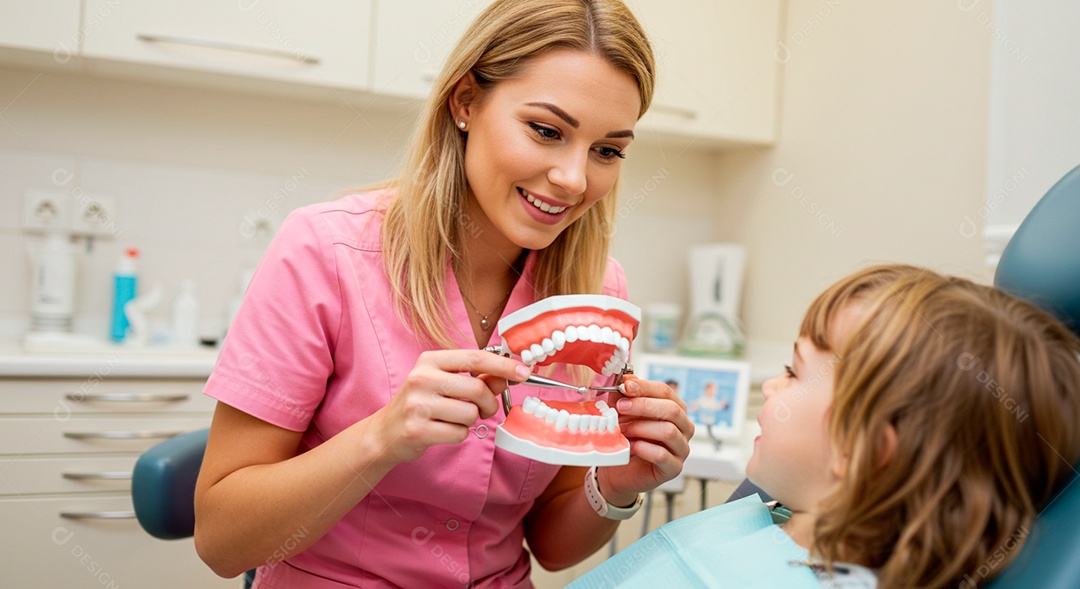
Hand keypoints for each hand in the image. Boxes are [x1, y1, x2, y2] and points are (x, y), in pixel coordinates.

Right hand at [369, 349, 530, 463]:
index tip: (524, 372)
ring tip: (455, 419)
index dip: (504, 365)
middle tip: (485, 409)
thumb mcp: (444, 383)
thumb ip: (476, 379)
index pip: (476, 357)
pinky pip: (459, 433)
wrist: (385, 432)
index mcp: (429, 361)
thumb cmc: (420, 403)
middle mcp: (422, 378)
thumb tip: (508, 377)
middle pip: (477, 388)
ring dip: (472, 421)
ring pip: (471, 413)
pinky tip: (443, 430)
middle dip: (489, 403)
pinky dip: (459, 434)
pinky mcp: (418, 430)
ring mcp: (418, 404)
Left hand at [599, 375, 693, 504]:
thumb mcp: (623, 413)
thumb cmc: (626, 438)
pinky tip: (631, 447)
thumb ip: (626, 396)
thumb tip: (627, 379)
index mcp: (674, 409)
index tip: (624, 386)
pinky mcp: (674, 468)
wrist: (618, 470)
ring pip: (669, 431)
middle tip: (621, 407)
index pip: (665, 391)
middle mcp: (683, 427)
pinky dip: (644, 448)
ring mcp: (681, 449)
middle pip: (671, 409)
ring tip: (623, 429)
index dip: (645, 387)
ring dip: (641, 427)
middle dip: (643, 406)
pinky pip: (662, 455)